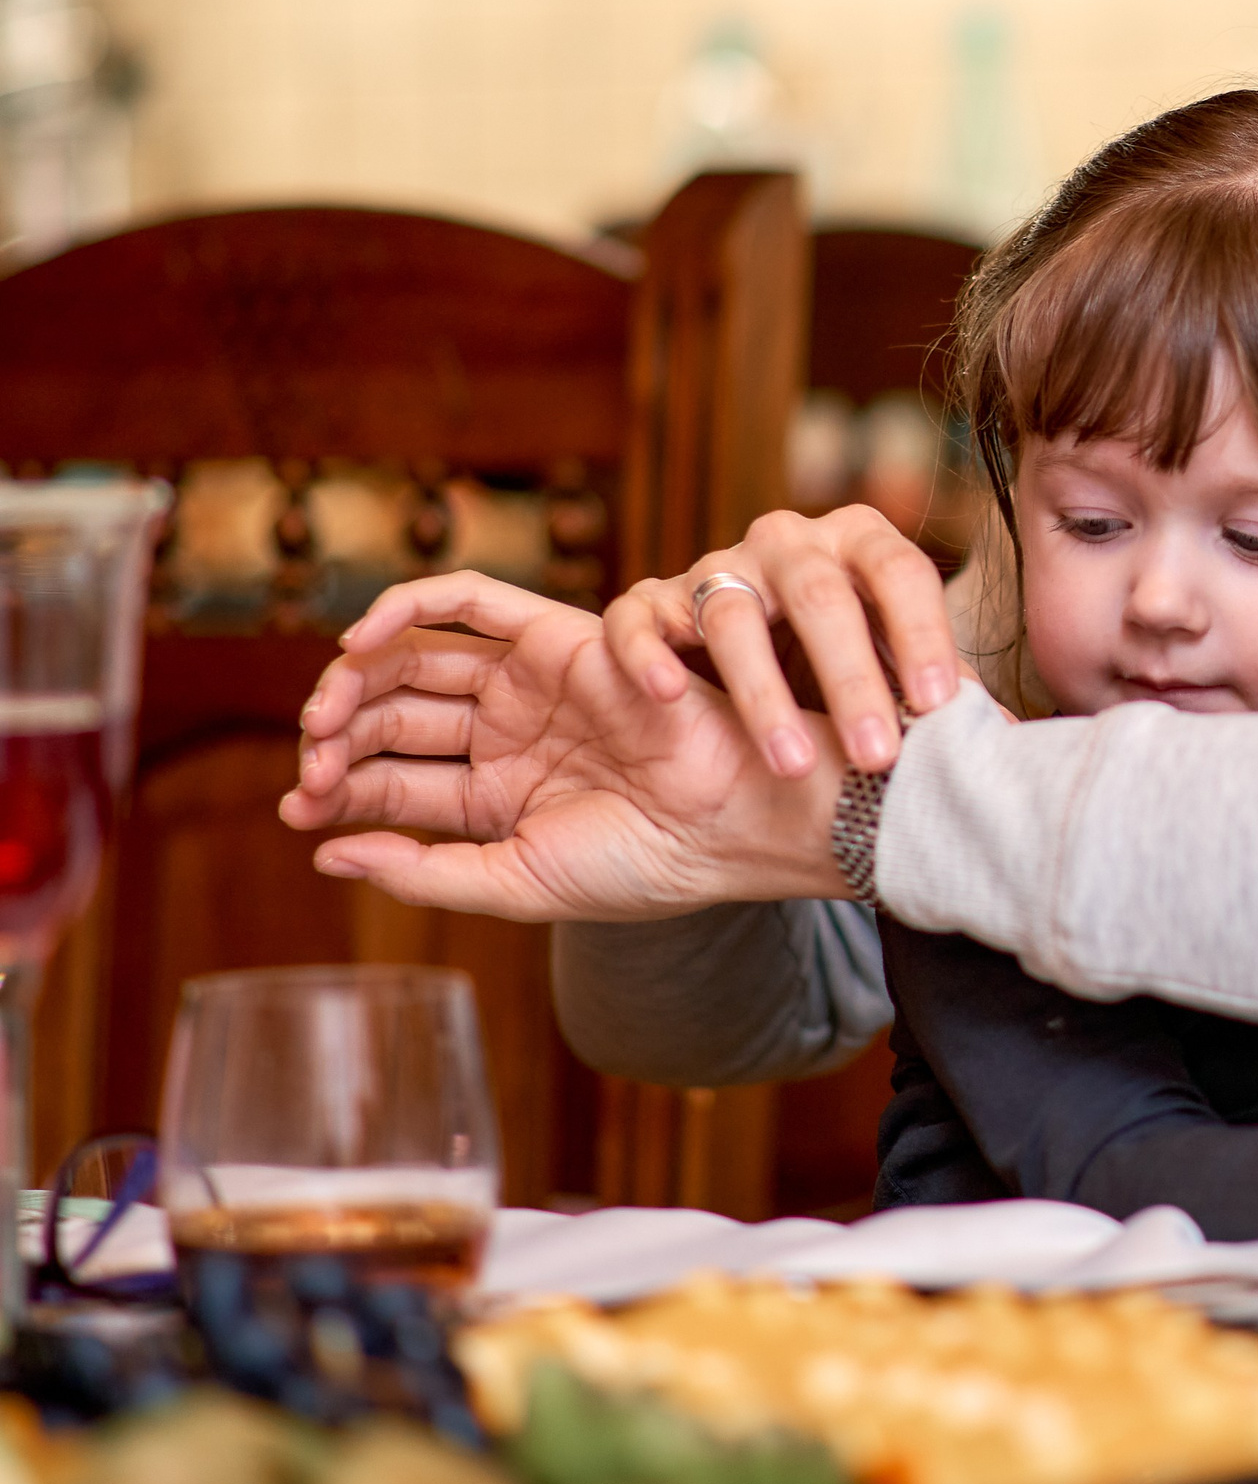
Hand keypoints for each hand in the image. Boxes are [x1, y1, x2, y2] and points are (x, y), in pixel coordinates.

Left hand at [278, 572, 846, 920]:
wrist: (733, 819)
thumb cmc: (645, 864)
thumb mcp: (516, 883)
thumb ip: (423, 871)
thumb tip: (324, 852)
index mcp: (495, 799)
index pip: (389, 783)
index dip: (333, 790)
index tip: (299, 810)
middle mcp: (506, 734)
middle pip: (390, 717)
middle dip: (337, 739)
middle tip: (315, 763)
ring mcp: (529, 682)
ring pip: (412, 660)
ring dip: (356, 680)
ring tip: (328, 717)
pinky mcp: (556, 634)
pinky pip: (468, 600)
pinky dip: (407, 606)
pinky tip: (361, 641)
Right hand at [603, 505, 963, 778]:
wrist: (760, 656)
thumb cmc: (850, 664)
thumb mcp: (897, 668)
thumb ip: (943, 693)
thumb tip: (1013, 743)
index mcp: (864, 544)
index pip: (901, 572)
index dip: (922, 636)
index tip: (940, 707)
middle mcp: (790, 542)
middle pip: (820, 595)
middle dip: (851, 681)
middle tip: (875, 758)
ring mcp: (718, 566)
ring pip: (732, 613)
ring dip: (762, 691)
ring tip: (788, 764)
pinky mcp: (653, 598)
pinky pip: (640, 615)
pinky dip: (649, 652)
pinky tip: (671, 696)